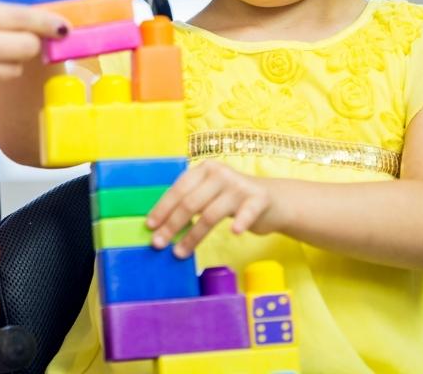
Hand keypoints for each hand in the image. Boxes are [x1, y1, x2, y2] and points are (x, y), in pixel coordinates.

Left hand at [145, 161, 279, 258]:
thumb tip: (160, 226)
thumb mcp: (210, 195)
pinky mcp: (258, 199)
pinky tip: (234, 232)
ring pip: (210, 214)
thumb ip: (190, 202)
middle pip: (190, 203)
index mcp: (204, 169)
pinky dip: (241, 222)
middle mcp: (220, 174)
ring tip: (179, 253)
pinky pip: (246, 212)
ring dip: (192, 236)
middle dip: (171, 225)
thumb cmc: (233, 201)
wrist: (273, 201)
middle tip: (158, 244)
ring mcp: (239, 186)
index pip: (178, 189)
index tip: (150, 226)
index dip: (162, 208)